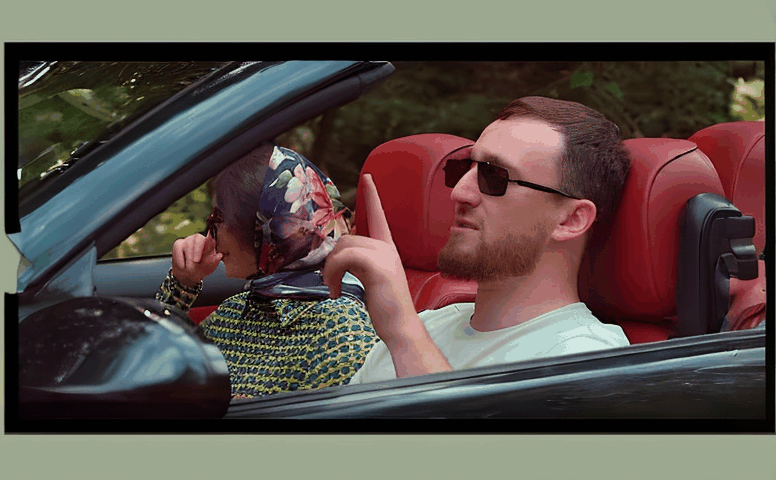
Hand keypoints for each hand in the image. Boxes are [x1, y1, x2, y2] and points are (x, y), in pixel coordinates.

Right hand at [171, 233, 222, 287]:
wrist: (189, 274)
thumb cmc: (202, 268)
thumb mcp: (210, 267)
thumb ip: (214, 261)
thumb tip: (220, 255)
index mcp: (209, 242)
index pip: (210, 238)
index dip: (210, 238)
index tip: (209, 241)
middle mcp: (198, 238)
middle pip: (198, 239)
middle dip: (197, 250)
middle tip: (196, 261)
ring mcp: (187, 240)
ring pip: (188, 244)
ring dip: (189, 258)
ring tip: (189, 268)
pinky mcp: (178, 244)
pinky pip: (178, 249)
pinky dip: (180, 259)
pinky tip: (182, 267)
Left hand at [323, 174, 451, 375]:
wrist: (400, 328)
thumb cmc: (385, 309)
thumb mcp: (371, 281)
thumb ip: (360, 265)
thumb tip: (338, 259)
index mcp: (388, 250)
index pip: (379, 216)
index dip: (372, 196)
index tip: (367, 177)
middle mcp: (388, 248)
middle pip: (347, 239)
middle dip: (332, 261)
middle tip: (330, 283)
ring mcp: (385, 256)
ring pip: (343, 247)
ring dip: (330, 270)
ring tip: (333, 289)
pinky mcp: (378, 266)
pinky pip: (344, 258)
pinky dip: (333, 274)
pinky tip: (335, 292)